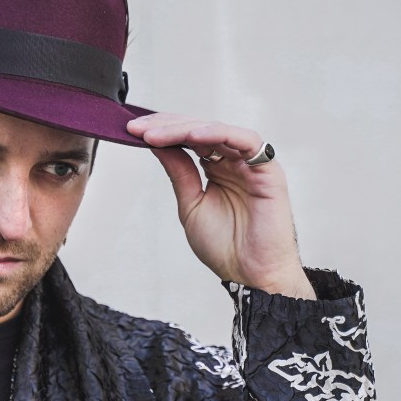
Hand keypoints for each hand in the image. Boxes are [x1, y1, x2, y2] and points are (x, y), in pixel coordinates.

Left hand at [125, 113, 315, 297]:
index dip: (161, 131)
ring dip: (184, 129)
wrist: (249, 275)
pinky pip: (246, 141)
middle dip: (166, 126)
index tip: (132, 131)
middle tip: (138, 128)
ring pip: (217, 130)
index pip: (187, 139)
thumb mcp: (190, 204)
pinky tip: (193, 137)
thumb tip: (156, 144)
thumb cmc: (225, 246)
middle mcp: (234, 161)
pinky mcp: (268, 169)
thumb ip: (178, 172)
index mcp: (217, 168)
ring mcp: (251, 163)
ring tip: (155, 134)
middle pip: (199, 129)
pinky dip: (219, 133)